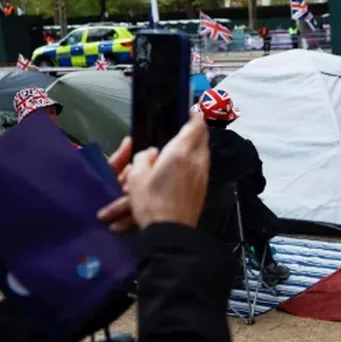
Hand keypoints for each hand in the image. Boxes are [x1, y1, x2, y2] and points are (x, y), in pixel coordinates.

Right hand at [98, 115, 209, 230]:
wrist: (170, 231)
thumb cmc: (151, 202)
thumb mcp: (137, 177)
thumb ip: (144, 158)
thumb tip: (153, 153)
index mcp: (180, 153)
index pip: (194, 126)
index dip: (194, 116)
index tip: (191, 110)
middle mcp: (197, 161)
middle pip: (202, 139)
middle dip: (196, 130)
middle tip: (189, 125)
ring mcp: (203, 175)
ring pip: (203, 154)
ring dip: (196, 147)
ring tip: (186, 145)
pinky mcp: (203, 188)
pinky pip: (201, 168)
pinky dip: (195, 162)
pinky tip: (185, 166)